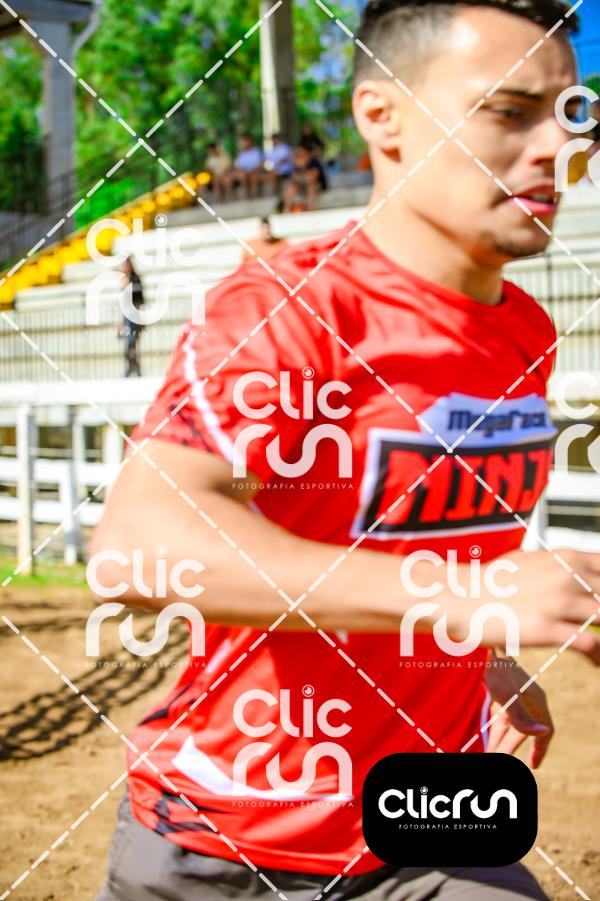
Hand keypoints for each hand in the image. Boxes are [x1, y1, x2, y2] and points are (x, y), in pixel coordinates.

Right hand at [442, 549, 599, 664]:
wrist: (460, 597)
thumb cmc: (491, 581)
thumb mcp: (529, 561)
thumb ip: (558, 566)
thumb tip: (573, 570)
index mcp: (566, 558)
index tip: (599, 600)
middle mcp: (567, 577)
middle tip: (597, 621)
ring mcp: (558, 603)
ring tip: (599, 648)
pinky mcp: (547, 630)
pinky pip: (590, 643)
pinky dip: (598, 655)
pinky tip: (594, 661)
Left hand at [484, 653, 552, 768]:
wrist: (482, 648)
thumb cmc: (496, 670)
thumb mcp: (508, 695)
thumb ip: (522, 717)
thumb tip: (543, 733)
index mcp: (536, 700)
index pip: (546, 731)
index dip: (540, 748)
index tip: (533, 764)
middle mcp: (529, 700)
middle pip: (524, 731)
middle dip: (512, 748)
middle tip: (499, 762)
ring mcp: (516, 697)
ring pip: (512, 726)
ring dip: (502, 741)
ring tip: (491, 755)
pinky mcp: (503, 694)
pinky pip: (503, 718)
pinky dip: (497, 730)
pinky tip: (489, 738)